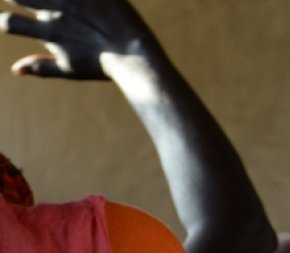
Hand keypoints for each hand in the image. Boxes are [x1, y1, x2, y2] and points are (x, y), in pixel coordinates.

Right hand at [0, 0, 158, 79]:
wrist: (138, 57)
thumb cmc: (103, 66)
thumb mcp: (70, 70)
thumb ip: (42, 67)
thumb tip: (15, 69)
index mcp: (50, 34)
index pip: (11, 23)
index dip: (4, 21)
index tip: (6, 21)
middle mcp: (58, 15)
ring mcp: (74, 1)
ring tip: (41, 0)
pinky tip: (71, 0)